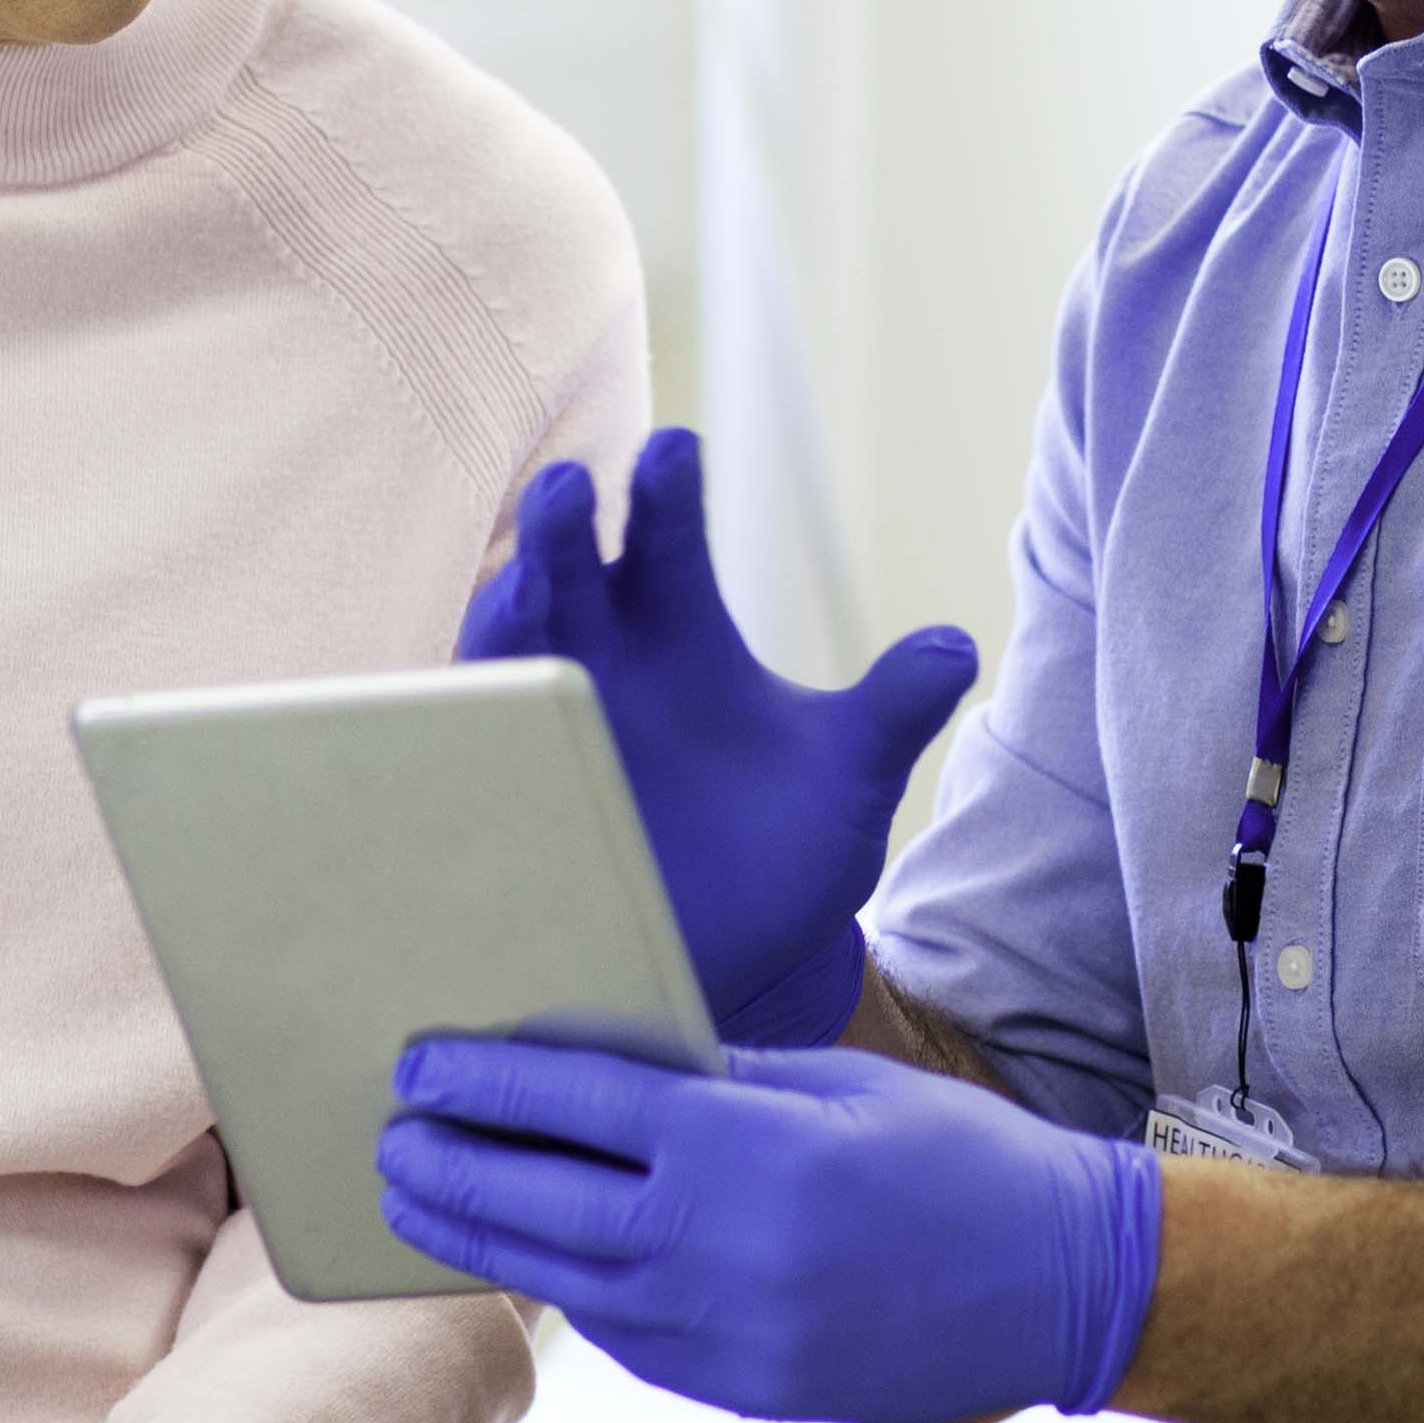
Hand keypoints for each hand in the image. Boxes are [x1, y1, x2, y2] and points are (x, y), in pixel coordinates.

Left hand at [378, 1036, 1160, 1422]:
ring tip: (420, 1206)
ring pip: (568, 1284)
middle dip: (453, 1170)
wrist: (1061, 1285)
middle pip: (544, 1204)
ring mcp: (730, 1334)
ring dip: (484, 1242)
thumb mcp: (835, 1085)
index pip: (576, 1107)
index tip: (420, 1066)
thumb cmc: (955, 1157)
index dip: (486, 1083)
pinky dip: (571, 1294)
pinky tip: (531, 1263)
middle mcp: (722, 1247)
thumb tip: (601, 1074)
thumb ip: (714, 1083)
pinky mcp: (743, 1392)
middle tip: (388, 1139)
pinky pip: (628, 1337)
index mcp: (746, 1149)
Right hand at [462, 429, 979, 1046]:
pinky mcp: (506, 796)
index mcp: (677, 627)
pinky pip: (472, 751)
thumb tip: (954, 648)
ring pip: (506, 646)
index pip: (669, 537)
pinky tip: (476, 709)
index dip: (667, 491)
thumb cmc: (773, 854)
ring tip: (519, 587)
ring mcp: (544, 725)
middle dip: (564, 527)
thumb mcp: (844, 782)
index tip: (676, 452)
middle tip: (574, 488)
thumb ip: (890, 712)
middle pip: (570, 568)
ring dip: (506, 609)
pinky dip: (468, 727)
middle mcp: (599, 658)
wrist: (723, 970)